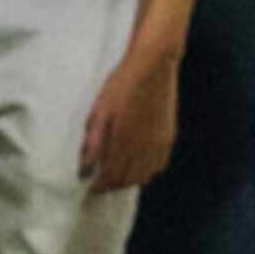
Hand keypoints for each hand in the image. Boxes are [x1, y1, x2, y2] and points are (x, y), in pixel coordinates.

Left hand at [79, 43, 177, 190]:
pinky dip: (146, 171)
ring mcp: (159, 143)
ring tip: (117, 177)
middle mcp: (144, 147)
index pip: (111, 176)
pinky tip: (138, 167)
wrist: (153, 67)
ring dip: (129, 180)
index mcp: (124, 141)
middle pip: (127, 180)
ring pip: (144, 176)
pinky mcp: (168, 137)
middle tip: (102, 183)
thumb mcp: (100, 110)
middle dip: (113, 186)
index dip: (100, 185)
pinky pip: (158, 165)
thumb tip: (86, 166)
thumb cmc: (122, 85)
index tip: (91, 186)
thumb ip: (93, 141)